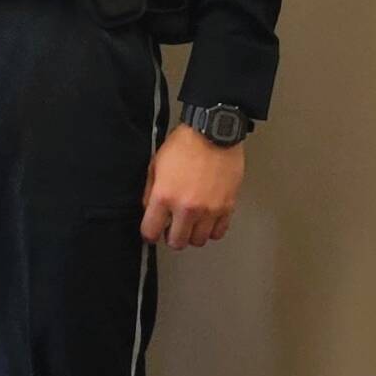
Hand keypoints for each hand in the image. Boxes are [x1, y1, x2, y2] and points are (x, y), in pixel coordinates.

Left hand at [140, 122, 243, 249]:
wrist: (213, 134)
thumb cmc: (185, 145)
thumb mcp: (155, 166)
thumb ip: (150, 192)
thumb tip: (149, 210)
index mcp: (164, 197)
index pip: (151, 231)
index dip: (149, 234)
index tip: (151, 232)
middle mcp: (187, 207)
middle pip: (177, 242)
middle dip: (171, 238)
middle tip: (171, 230)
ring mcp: (209, 209)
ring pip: (199, 241)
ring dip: (192, 235)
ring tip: (190, 224)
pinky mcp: (227, 207)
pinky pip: (219, 232)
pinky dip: (211, 230)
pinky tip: (206, 221)